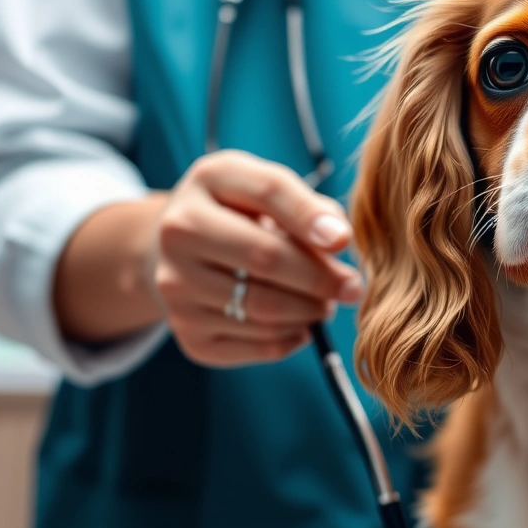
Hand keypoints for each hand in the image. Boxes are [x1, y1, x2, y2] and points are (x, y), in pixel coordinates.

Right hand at [149, 150, 365, 366]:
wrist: (179, 250)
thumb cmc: (238, 212)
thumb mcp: (264, 189)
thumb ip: (306, 204)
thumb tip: (339, 240)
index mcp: (207, 181)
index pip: (268, 193)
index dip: (309, 218)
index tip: (343, 242)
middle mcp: (178, 233)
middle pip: (267, 259)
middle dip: (321, 278)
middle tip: (351, 287)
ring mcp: (176, 288)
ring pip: (266, 311)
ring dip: (310, 312)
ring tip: (324, 304)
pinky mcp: (188, 335)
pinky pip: (257, 346)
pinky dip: (292, 339)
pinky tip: (299, 325)